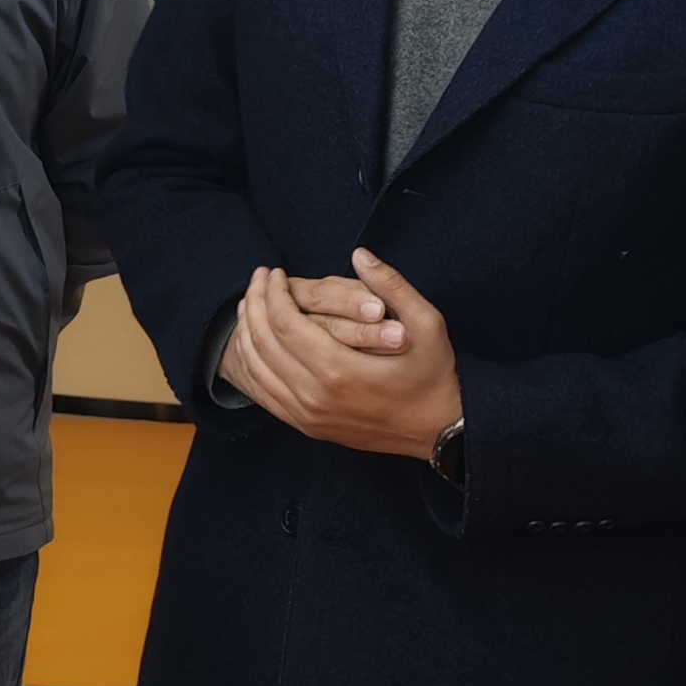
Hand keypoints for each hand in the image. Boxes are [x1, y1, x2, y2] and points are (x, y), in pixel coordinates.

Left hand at [221, 249, 462, 460]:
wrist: (439, 431)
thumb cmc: (434, 374)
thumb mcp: (427, 324)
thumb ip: (392, 286)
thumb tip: (359, 254)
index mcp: (339, 370)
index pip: (284, 324)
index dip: (272, 293)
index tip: (274, 272)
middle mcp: (315, 397)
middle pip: (263, 345)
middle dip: (254, 305)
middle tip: (257, 279)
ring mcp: (308, 417)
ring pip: (256, 371)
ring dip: (246, 334)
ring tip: (249, 305)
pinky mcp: (308, 428)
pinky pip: (264, 395)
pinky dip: (251, 365)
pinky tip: (254, 343)